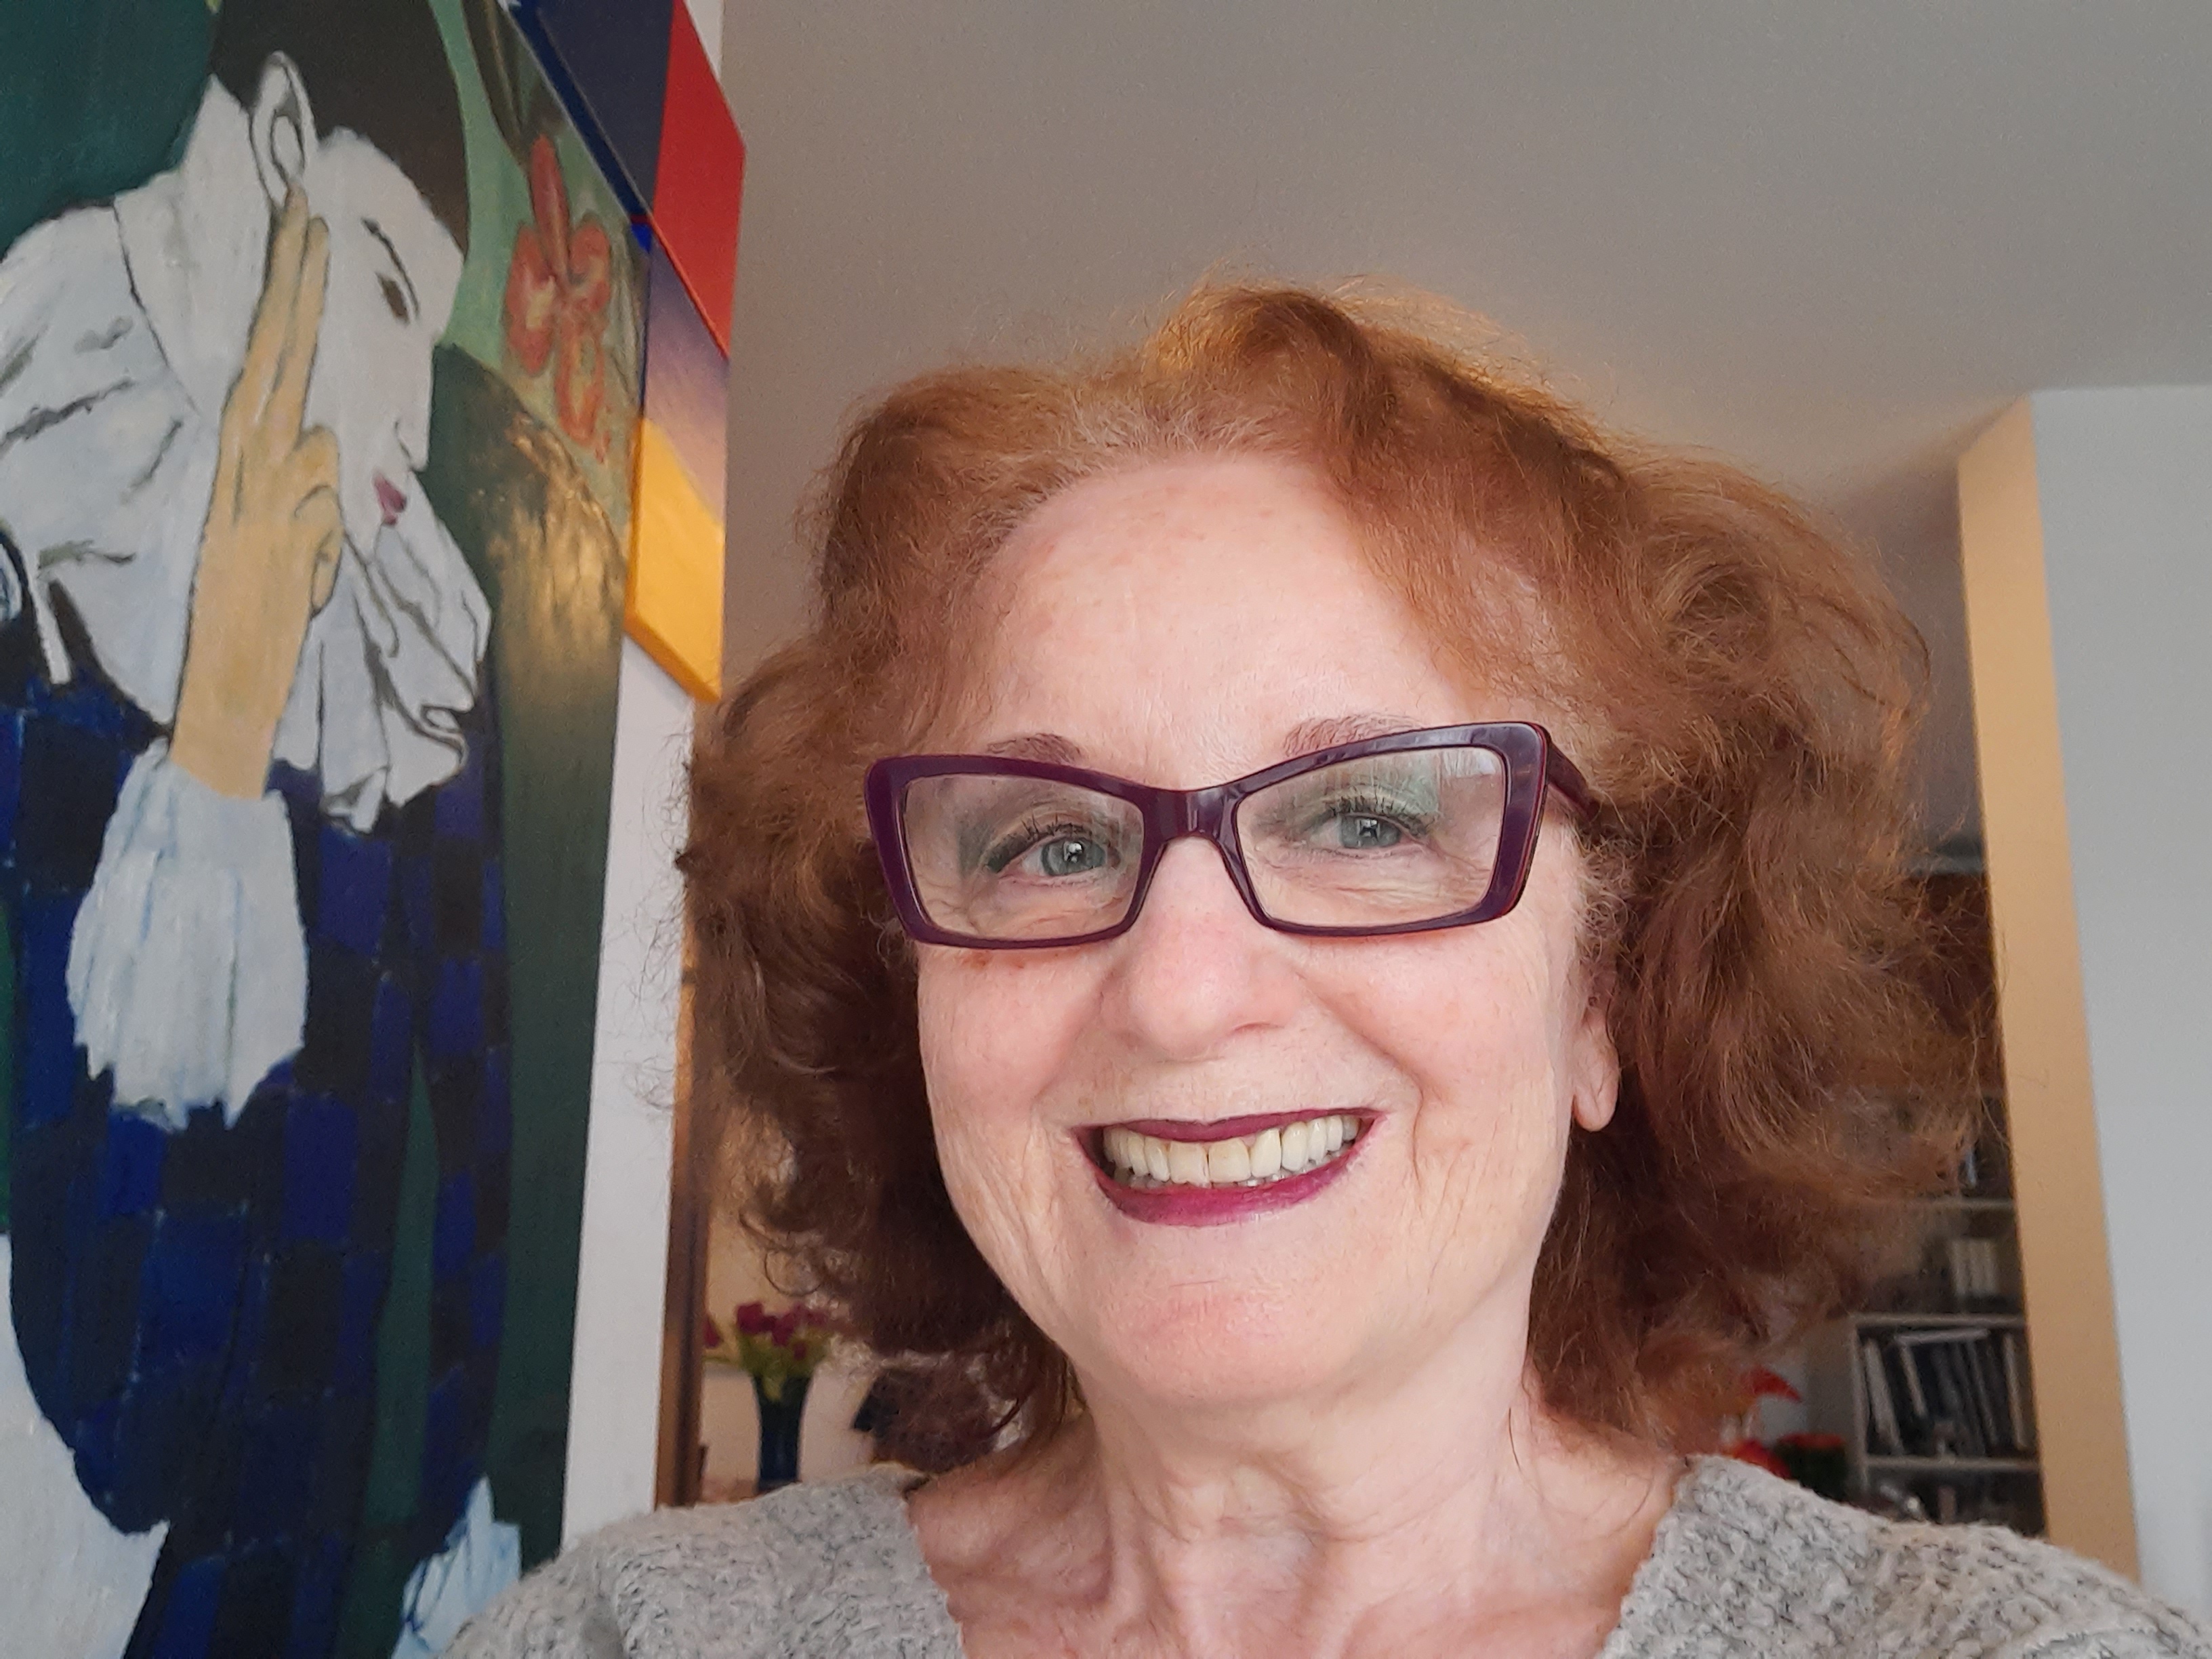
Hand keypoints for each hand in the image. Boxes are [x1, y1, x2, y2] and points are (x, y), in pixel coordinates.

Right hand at [170, 187, 342, 798]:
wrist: (224, 693)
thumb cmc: (260, 615)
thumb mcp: (294, 537)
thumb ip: (310, 484)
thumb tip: (325, 439)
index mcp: (242, 465)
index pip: (267, 360)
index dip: (286, 296)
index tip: (305, 231)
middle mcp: (238, 473)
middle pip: (274, 360)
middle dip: (295, 287)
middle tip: (312, 213)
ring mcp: (248, 504)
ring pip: (311, 441)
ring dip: (321, 487)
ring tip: (293, 550)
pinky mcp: (261, 542)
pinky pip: (320, 512)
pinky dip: (324, 542)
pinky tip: (299, 579)